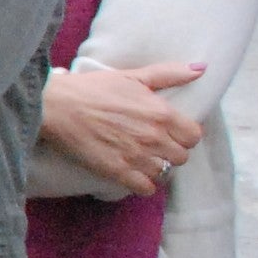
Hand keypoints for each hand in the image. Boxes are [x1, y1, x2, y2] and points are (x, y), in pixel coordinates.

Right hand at [43, 60, 205, 192]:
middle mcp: (154, 136)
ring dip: (155, 168)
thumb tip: (201, 69)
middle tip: (153, 147)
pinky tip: (132, 174)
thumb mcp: (133, 76)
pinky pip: (145, 188)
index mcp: (161, 112)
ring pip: (164, 173)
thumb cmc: (92, 88)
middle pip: (181, 157)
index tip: (169, 134)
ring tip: (141, 160)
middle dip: (170, 152)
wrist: (55, 106)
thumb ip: (169, 74)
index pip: (193, 136)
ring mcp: (136, 156)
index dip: (183, 136)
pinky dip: (142, 184)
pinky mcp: (117, 171)